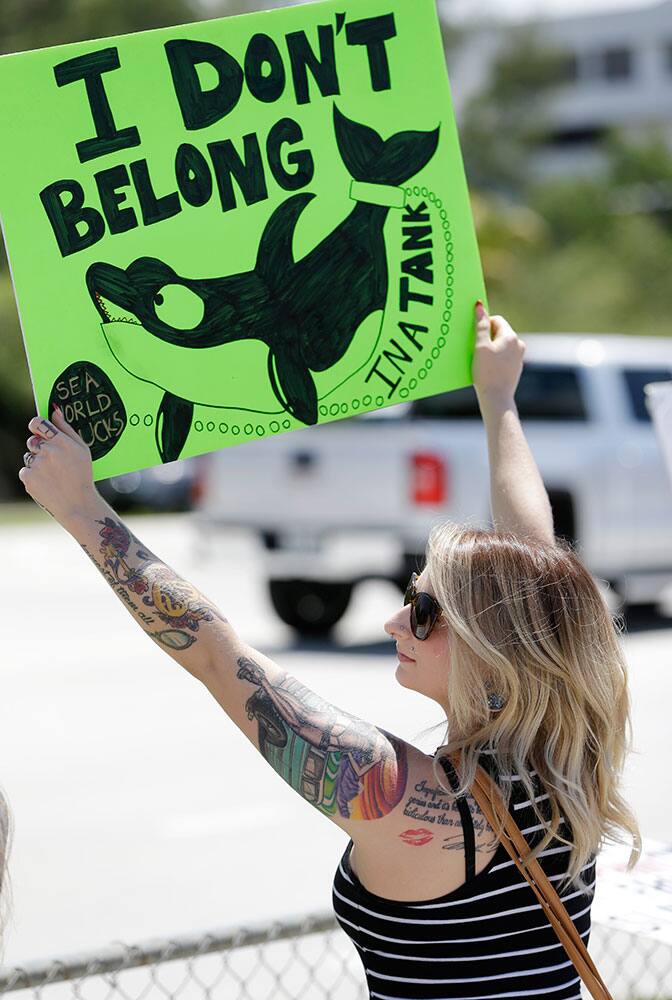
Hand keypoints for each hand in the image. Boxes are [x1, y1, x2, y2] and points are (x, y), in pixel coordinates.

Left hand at [19, 408, 97, 524]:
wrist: (77, 504)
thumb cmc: (82, 475)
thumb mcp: (83, 450)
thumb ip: (67, 428)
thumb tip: (54, 410)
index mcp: (61, 441)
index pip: (37, 423)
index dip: (36, 425)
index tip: (40, 430)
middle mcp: (47, 450)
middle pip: (32, 440)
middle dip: (40, 448)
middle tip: (54, 462)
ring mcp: (36, 464)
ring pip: (29, 457)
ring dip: (37, 463)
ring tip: (53, 475)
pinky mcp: (28, 477)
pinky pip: (26, 471)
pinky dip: (34, 476)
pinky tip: (47, 483)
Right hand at [472, 302, 525, 403]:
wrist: (497, 398)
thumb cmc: (486, 373)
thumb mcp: (480, 347)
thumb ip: (480, 325)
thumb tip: (479, 306)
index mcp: (511, 336)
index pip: (496, 320)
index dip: (483, 325)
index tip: (474, 337)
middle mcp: (518, 344)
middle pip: (499, 332)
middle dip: (487, 338)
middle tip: (475, 350)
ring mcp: (519, 356)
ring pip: (501, 345)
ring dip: (491, 349)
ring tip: (481, 362)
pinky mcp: (516, 368)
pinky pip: (504, 357)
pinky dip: (495, 359)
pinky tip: (487, 370)